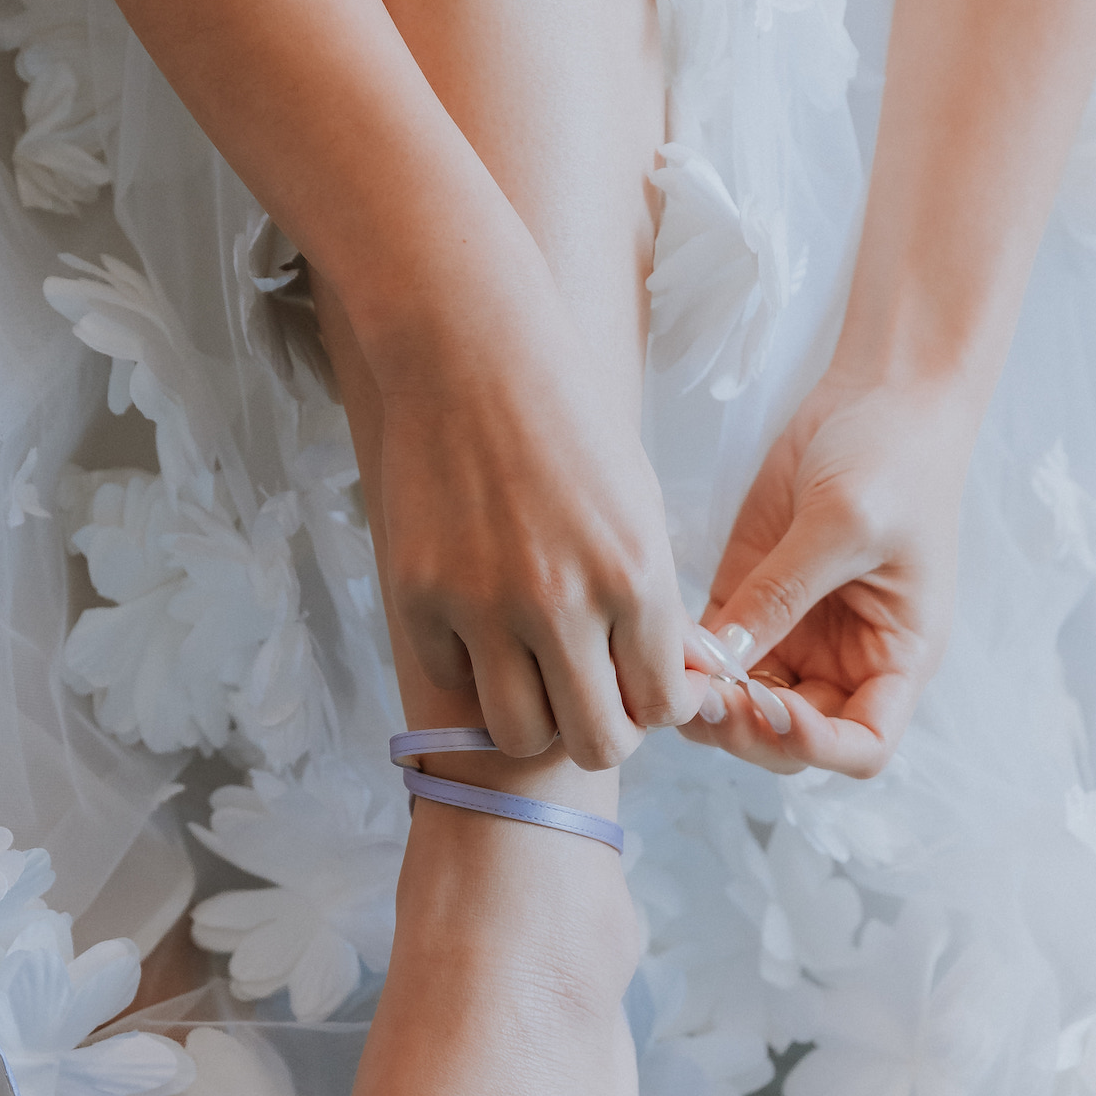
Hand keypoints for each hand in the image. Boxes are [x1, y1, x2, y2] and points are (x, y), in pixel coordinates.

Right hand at [374, 298, 694, 769]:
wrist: (470, 354)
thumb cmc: (569, 426)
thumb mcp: (637, 510)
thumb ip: (656, 607)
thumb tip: (673, 693)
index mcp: (635, 576)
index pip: (661, 708)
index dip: (651, 710)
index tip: (634, 686)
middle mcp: (563, 601)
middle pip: (595, 742)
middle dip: (596, 732)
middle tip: (584, 698)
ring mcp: (485, 606)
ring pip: (519, 734)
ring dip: (531, 719)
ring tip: (531, 676)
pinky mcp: (421, 599)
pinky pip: (454, 681)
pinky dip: (469, 668)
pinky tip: (477, 619)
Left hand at [685, 370, 978, 778]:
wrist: (878, 395)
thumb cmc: (893, 458)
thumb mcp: (844, 524)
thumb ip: (785, 594)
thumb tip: (727, 662)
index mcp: (895, 657)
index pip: (863, 746)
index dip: (818, 748)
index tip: (776, 709)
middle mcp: (844, 662)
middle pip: (790, 739)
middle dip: (746, 731)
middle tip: (705, 697)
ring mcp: (793, 636)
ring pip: (742, 709)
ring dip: (708, 705)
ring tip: (677, 670)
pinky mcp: (748, 603)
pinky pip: (711, 658)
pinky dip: (687, 662)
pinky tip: (663, 638)